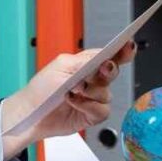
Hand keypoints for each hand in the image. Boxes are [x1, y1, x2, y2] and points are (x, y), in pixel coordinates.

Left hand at [0, 41, 136, 160]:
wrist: (31, 114)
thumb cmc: (41, 89)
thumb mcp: (62, 68)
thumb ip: (85, 62)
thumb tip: (105, 56)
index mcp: (85, 64)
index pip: (108, 55)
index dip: (122, 51)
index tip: (129, 46)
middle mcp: (92, 80)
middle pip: (112, 72)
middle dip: (108, 70)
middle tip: (102, 69)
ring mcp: (93, 98)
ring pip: (107, 93)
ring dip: (91, 92)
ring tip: (73, 91)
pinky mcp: (92, 114)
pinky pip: (103, 110)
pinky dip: (89, 107)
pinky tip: (75, 103)